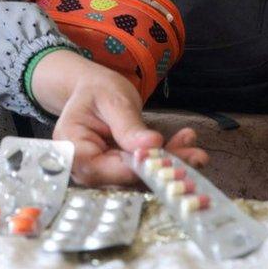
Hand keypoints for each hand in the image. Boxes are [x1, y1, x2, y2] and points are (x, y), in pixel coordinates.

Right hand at [32, 51, 207, 186]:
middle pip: (122, 177)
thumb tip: (151, 145)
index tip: (162, 157)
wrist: (93, 90)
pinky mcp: (120, 172)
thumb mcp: (112, 99)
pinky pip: (144, 172)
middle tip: (194, 156)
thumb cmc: (96, 89)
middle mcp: (83, 167)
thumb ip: (128, 125)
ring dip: (169, 166)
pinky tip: (186, 145)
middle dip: (160, 168)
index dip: (132, 168)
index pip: (100, 168)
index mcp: (71, 146)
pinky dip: (166, 160)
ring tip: (196, 152)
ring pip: (138, 178)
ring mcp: (102, 172)